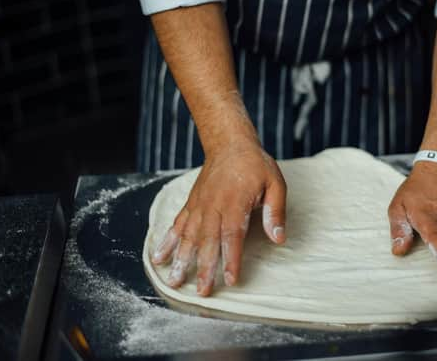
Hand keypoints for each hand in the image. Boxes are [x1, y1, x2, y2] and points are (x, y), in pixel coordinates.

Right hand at [150, 141, 286, 295]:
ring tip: (174, 281)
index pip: (232, 236)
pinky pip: (177, 225)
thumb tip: (278, 238)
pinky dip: (167, 241)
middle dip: (204, 269)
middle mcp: (213, 206)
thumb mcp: (275, 183)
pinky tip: (158, 257)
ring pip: (188, 236)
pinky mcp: (191, 203)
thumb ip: (275, 212)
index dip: (231, 259)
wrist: (229, 144)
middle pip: (208, 242)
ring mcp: (199, 205)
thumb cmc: (255, 165)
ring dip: (181, 260)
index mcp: (235, 203)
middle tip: (201, 292)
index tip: (230, 280)